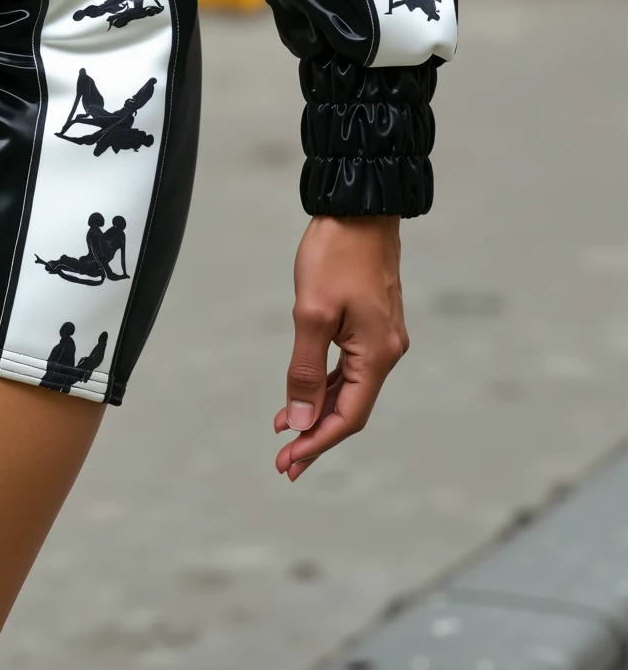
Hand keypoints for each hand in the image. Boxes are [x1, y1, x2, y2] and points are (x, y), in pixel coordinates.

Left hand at [274, 213, 407, 479]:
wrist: (359, 206)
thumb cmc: (335, 254)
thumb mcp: (311, 314)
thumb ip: (304, 370)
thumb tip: (299, 420)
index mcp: (377, 355)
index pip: (347, 416)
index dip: (317, 442)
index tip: (288, 464)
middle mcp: (386, 351)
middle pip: (349, 408)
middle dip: (315, 433)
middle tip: (283, 461)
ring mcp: (381, 336)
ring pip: (347, 387)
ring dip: (317, 410)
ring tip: (284, 431)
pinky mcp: (371, 322)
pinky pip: (347, 365)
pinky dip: (324, 382)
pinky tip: (302, 392)